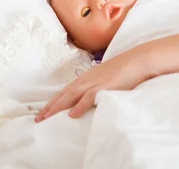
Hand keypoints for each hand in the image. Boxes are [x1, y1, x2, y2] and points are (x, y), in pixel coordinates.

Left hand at [35, 49, 150, 121]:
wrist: (140, 59)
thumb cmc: (126, 69)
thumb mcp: (108, 78)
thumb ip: (98, 87)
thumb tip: (92, 98)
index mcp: (88, 77)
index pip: (66, 90)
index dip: (54, 101)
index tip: (43, 112)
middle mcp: (88, 78)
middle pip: (64, 93)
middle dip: (50, 106)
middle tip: (38, 119)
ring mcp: (96, 81)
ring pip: (72, 95)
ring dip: (58, 107)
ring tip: (47, 118)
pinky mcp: (106, 86)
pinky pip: (89, 97)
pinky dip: (80, 105)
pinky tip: (72, 114)